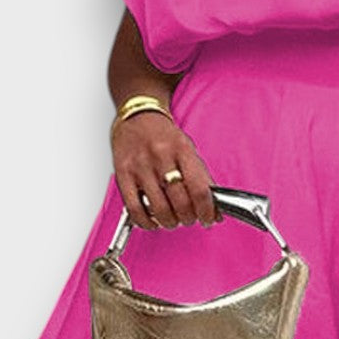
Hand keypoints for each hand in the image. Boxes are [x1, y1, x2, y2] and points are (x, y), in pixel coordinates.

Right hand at [111, 112, 223, 230]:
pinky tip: (152, 220)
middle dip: (189, 218)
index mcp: (182, 150)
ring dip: (169, 222)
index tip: (208, 218)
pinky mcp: (122, 175)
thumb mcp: (189, 150)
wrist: (137, 117)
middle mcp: (161, 157)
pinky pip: (134, 208)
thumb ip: (202, 178)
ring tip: (172, 219)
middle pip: (181, 202)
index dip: (207, 210)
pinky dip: (145, 221)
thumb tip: (215, 210)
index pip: (199, 189)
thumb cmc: (164, 135)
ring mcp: (141, 166)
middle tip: (190, 218)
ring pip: (159, 208)